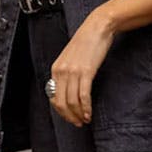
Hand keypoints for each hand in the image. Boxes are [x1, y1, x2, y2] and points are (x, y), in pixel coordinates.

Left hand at [49, 7, 114, 126]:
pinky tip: (90, 114)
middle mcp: (61, 71)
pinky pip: (83, 96)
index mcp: (55, 69)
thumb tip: (69, 91)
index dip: (61, 112)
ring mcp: (73, 72)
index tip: (71, 117)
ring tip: (85, 120)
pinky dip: (86, 108)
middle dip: (69, 117)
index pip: (53, 98)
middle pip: (61, 103)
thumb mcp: (71, 58)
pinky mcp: (86, 71)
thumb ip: (67, 73)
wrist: (97, 27)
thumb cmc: (87, 42)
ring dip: (79, 115)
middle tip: (78, 123)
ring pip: (72, 102)